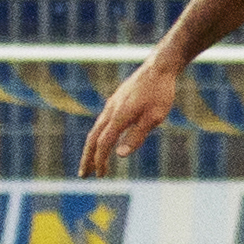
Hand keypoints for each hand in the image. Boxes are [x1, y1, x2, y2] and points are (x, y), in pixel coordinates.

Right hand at [79, 56, 179, 175]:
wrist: (159, 67)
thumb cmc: (160, 93)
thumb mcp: (154, 118)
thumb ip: (137, 136)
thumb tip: (120, 155)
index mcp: (119, 116)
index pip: (104, 144)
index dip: (100, 160)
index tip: (100, 176)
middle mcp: (111, 110)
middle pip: (93, 138)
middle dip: (87, 158)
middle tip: (83, 175)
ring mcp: (112, 105)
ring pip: (96, 129)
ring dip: (92, 148)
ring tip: (91, 162)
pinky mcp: (116, 101)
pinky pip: (102, 122)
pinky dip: (99, 136)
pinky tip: (104, 142)